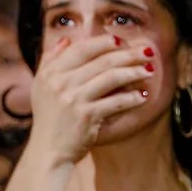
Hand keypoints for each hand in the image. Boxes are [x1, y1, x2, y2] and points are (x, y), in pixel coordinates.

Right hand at [27, 35, 152, 167]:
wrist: (48, 151)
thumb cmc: (50, 118)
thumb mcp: (42, 87)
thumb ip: (51, 61)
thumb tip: (66, 39)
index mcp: (51, 73)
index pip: (82, 48)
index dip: (104, 42)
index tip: (121, 40)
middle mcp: (61, 83)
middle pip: (102, 61)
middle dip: (128, 54)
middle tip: (147, 51)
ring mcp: (74, 100)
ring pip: (112, 78)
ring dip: (134, 72)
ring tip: (149, 71)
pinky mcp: (87, 117)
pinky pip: (116, 102)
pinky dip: (132, 98)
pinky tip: (143, 96)